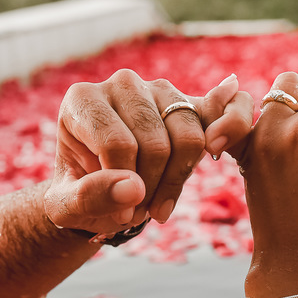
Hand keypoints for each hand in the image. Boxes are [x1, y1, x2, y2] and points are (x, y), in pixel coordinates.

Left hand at [45, 70, 253, 236]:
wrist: (101, 190)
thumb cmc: (79, 194)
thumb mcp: (66, 206)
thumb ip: (88, 198)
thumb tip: (133, 189)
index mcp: (82, 99)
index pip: (118, 144)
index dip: (124, 188)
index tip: (120, 214)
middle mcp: (122, 84)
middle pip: (156, 143)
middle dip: (151, 188)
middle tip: (138, 212)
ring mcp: (160, 89)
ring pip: (189, 136)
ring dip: (178, 180)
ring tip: (156, 202)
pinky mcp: (192, 101)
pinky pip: (226, 108)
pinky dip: (231, 131)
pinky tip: (216, 151)